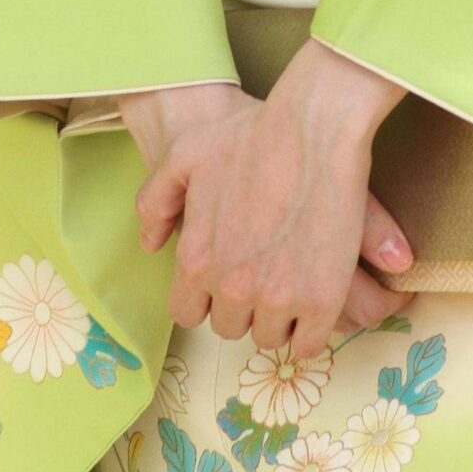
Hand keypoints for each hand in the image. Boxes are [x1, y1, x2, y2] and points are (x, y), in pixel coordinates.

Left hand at [125, 45, 415, 359]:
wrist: (315, 128)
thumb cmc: (251, 134)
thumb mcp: (186, 155)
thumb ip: (156, 201)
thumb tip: (151, 246)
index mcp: (196, 259)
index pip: (187, 313)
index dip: (205, 299)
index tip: (225, 283)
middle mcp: (230, 287)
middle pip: (229, 327)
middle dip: (242, 306)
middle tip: (262, 276)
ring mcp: (276, 297)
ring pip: (268, 337)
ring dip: (276, 318)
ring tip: (290, 283)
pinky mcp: (320, 300)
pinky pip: (307, 344)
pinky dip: (309, 329)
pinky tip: (315, 301)